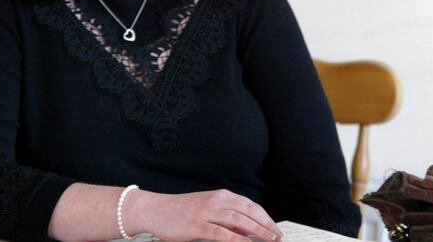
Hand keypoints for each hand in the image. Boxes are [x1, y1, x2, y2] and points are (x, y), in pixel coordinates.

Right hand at [126, 189, 283, 241]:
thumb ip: (227, 218)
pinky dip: (236, 238)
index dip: (265, 217)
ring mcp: (206, 212)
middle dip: (266, 224)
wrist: (155, 209)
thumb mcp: (207, 210)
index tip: (275, 228)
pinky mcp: (197, 225)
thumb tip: (247, 230)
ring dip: (256, 230)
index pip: (250, 205)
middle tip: (277, 236)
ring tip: (268, 239)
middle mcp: (216, 201)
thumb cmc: (181, 211)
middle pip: (248, 211)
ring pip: (238, 220)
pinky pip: (221, 232)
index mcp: (221, 196)